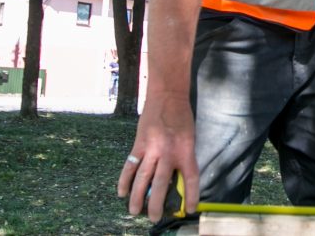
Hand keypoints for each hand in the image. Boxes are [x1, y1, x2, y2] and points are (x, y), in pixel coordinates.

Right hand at [117, 93, 198, 221]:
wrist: (168, 96)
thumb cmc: (182, 117)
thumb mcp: (189, 138)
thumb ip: (184, 158)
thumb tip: (177, 181)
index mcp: (186, 150)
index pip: (191, 178)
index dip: (191, 195)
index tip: (190, 210)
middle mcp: (169, 151)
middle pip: (162, 183)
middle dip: (158, 203)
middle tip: (154, 218)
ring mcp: (152, 148)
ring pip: (142, 178)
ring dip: (138, 197)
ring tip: (135, 211)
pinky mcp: (139, 143)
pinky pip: (130, 165)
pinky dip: (124, 180)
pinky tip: (122, 192)